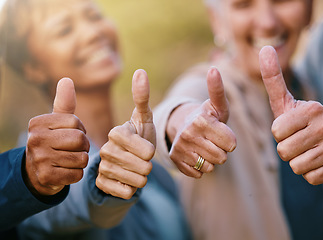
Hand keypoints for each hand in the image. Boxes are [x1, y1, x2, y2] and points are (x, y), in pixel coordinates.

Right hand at [25, 78, 89, 195]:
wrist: (36, 171)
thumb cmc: (53, 141)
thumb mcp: (57, 122)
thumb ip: (64, 103)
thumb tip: (67, 79)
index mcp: (38, 123)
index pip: (76, 122)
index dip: (80, 129)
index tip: (71, 134)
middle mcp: (35, 140)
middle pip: (80, 139)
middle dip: (83, 146)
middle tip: (74, 149)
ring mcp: (39, 160)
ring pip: (81, 158)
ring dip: (81, 161)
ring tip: (70, 159)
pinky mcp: (46, 178)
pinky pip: (77, 175)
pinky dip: (77, 174)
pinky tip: (66, 171)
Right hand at [96, 69, 154, 198]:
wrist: (127, 160)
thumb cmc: (139, 137)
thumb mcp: (144, 118)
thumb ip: (142, 97)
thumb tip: (140, 71)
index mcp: (116, 133)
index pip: (147, 151)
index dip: (151, 152)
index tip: (145, 148)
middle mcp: (106, 150)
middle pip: (143, 167)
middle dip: (148, 166)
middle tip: (140, 160)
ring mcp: (102, 168)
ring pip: (137, 182)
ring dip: (141, 178)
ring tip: (134, 169)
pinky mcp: (101, 184)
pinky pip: (127, 193)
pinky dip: (132, 189)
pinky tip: (126, 180)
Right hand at [167, 67, 236, 177]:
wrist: (185, 125)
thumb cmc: (208, 117)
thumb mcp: (217, 105)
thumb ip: (218, 90)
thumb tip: (213, 69)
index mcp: (201, 120)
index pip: (232, 145)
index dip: (230, 140)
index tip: (221, 132)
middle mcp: (188, 134)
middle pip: (222, 158)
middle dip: (221, 150)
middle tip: (212, 140)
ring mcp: (180, 148)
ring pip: (210, 167)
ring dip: (211, 159)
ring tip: (204, 147)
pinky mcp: (175, 160)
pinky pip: (198, 173)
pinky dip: (200, 167)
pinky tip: (196, 154)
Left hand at [259, 46, 322, 184]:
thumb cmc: (301, 119)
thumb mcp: (286, 100)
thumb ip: (273, 78)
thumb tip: (265, 47)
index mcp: (311, 110)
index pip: (277, 131)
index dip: (280, 132)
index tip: (291, 127)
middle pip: (284, 151)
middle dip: (287, 148)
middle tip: (299, 140)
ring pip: (296, 166)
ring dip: (297, 161)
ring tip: (308, 149)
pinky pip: (310, 178)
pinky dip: (311, 172)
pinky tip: (318, 160)